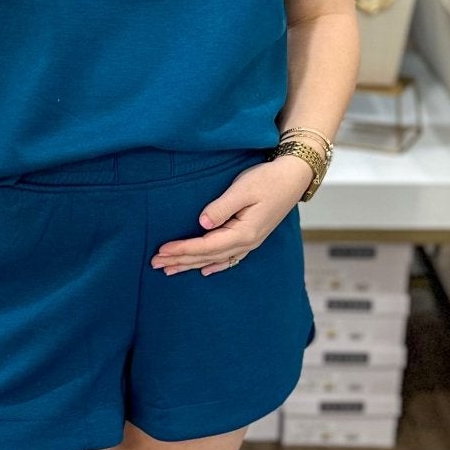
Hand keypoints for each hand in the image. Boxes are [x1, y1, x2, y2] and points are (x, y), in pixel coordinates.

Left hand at [150, 154, 312, 275]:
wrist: (294, 178)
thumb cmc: (268, 179)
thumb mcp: (243, 188)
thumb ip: (222, 207)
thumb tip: (202, 223)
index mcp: (243, 232)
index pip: (206, 245)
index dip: (182, 249)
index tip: (162, 250)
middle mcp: (246, 242)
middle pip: (207, 256)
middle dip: (180, 260)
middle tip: (155, 263)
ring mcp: (250, 242)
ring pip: (215, 259)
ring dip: (191, 264)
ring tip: (170, 270)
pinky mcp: (252, 237)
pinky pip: (229, 258)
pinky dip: (214, 265)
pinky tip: (204, 271)